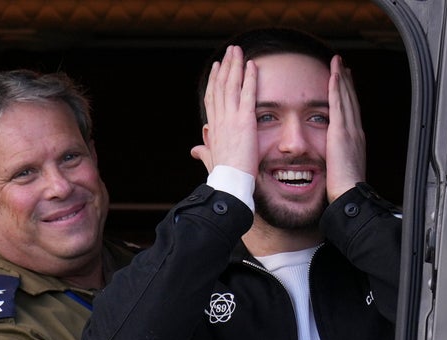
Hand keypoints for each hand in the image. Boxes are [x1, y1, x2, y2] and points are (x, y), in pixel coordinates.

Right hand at [190, 46, 258, 176]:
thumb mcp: (210, 159)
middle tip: (229, 51)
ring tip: (238, 51)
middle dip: (225, 66)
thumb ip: (203, 151)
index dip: (214, 80)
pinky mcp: (245, 120)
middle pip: (220, 86)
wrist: (229, 181)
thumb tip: (195, 150)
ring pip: (231, 85)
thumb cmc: (222, 174)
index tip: (217, 67)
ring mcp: (231, 118)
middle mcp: (219, 119)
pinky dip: (250, 77)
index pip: (212, 97)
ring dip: (235, 65)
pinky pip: (247, 93)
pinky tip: (252, 64)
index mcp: (213, 127)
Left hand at [325, 55, 365, 201]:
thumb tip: (336, 156)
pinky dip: (337, 88)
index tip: (346, 81)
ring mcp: (350, 130)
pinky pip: (338, 105)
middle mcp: (356, 131)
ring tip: (337, 62)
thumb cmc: (345, 188)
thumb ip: (340, 157)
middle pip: (352, 99)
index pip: (352, 111)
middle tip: (343, 64)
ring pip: (346, 97)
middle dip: (347, 80)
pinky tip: (334, 75)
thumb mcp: (344, 168)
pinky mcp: (341, 133)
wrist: (350, 194)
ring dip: (341, 78)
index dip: (350, 94)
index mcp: (356, 140)